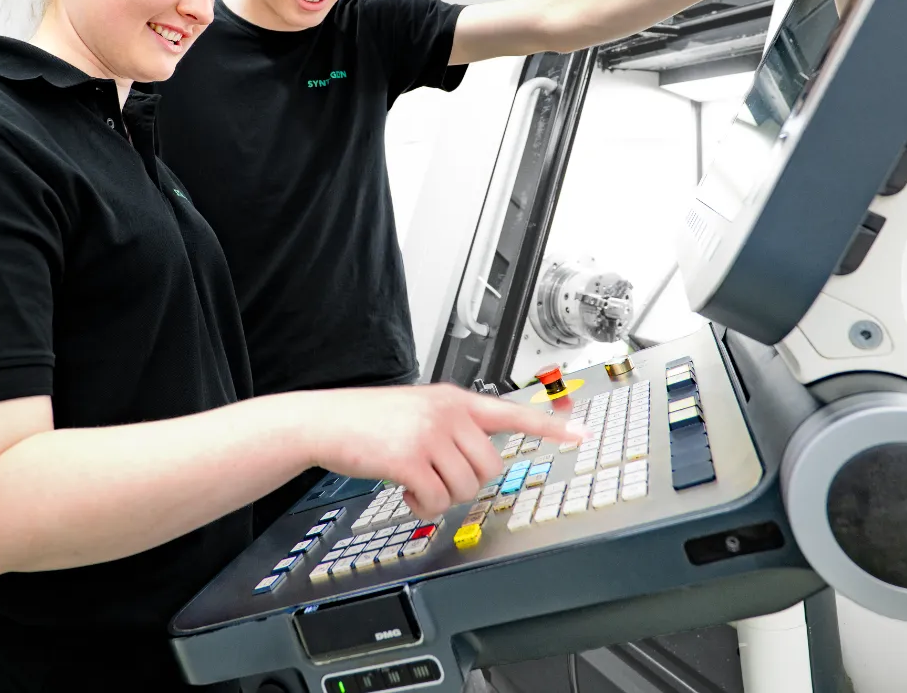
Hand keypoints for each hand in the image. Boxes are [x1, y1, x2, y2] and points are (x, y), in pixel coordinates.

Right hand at [299, 383, 584, 518]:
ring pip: (466, 487)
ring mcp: (429, 434)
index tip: (579, 434)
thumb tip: (482, 455)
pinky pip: (437, 500)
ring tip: (418, 481)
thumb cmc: (370, 420)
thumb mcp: (419, 408)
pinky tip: (406, 491)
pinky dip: (423, 506)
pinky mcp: (410, 458)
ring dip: (442, 496)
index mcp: (454, 399)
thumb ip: (453, 424)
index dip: (549, 426)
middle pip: (491, 466)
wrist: (327, 421)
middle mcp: (447, 412)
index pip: (512, 411)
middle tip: (439, 476)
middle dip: (467, 481)